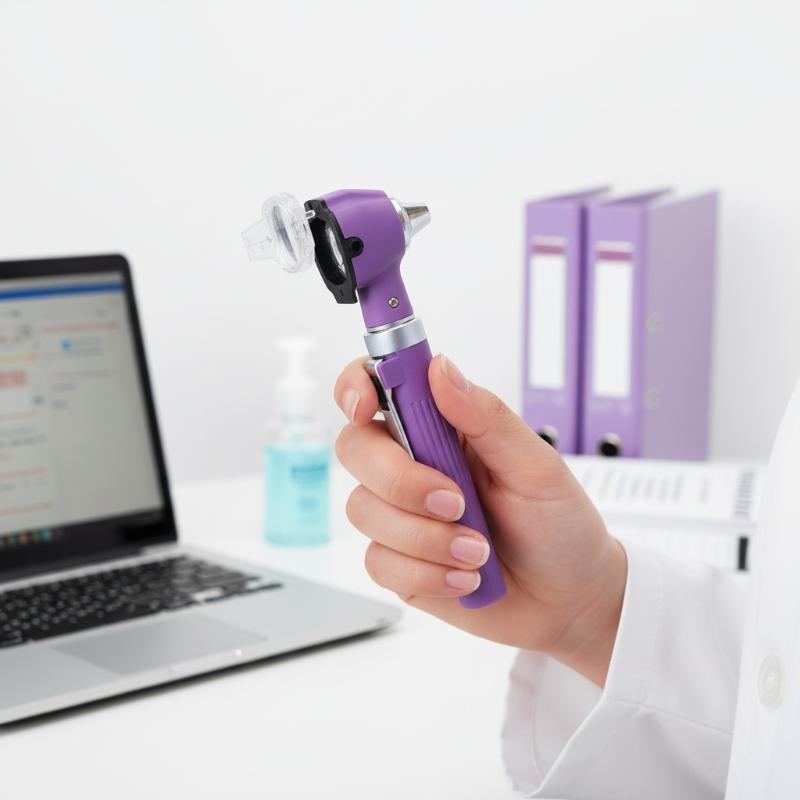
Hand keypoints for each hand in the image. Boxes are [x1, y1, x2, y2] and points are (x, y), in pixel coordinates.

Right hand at [334, 354, 626, 685]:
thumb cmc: (558, 525)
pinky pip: (379, 562)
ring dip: (425, 536)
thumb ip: (486, 416)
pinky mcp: (398, 562)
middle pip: (355, 448)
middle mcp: (413, 464)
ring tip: (479, 549)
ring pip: (364, 510)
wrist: (568, 599)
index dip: (357, 387)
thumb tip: (441, 368)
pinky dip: (427, 573)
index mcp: (442, 428)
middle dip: (400, 479)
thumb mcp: (536, 465)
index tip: (367, 407)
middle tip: (456, 502)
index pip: (377, 387)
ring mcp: (401, 515)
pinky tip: (465, 576)